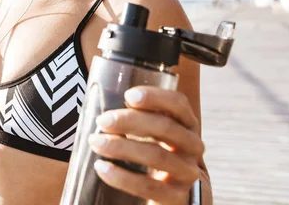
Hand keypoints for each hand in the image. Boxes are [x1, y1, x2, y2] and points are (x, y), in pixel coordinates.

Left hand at [89, 86, 202, 204]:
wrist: (173, 194)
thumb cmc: (154, 153)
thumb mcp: (151, 132)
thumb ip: (135, 118)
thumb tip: (102, 110)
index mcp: (186, 123)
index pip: (178, 104)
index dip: (155, 97)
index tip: (129, 95)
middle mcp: (193, 145)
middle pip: (165, 127)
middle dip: (130, 121)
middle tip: (102, 121)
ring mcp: (187, 172)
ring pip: (156, 156)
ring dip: (122, 147)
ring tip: (96, 142)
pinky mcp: (178, 197)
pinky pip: (148, 186)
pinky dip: (122, 177)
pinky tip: (102, 167)